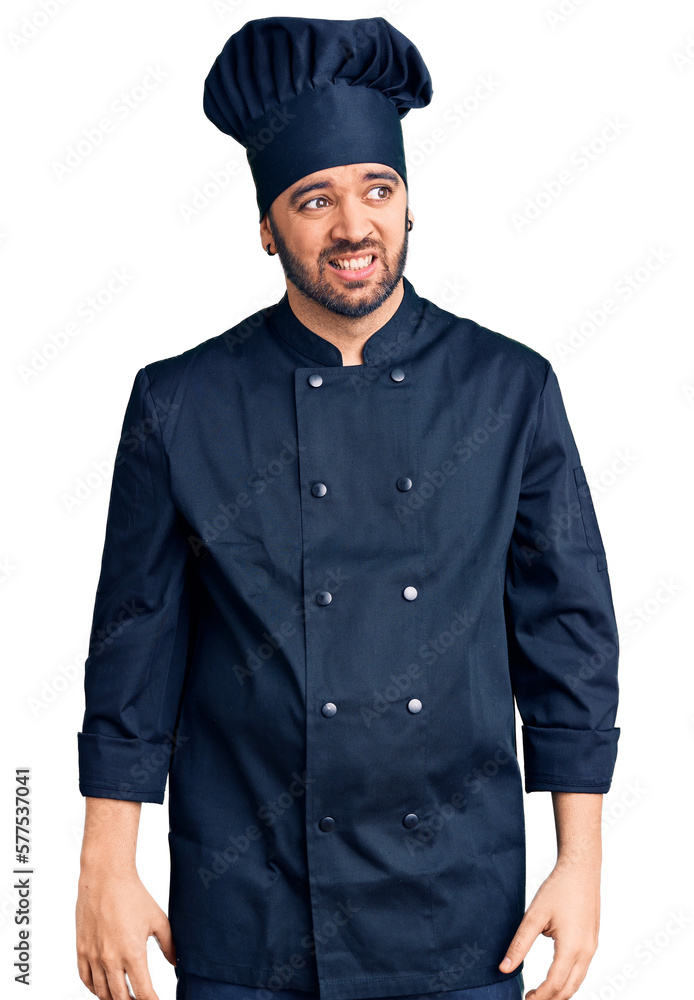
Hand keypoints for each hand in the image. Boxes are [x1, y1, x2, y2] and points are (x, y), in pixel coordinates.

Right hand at [76, 865, 175, 999]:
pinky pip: (85, 979)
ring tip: (125, 997)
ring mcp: (93, 956)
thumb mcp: (158, 920)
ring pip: (102, 993)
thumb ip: (169, 945)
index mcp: (133, 953)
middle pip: (120, 998)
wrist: (106, 878)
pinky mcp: (81, 949)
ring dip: (114, 998)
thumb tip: (176, 963)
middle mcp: (111, 959)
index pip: (143, 992)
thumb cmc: (133, 896)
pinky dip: (94, 989)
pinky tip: (104, 988)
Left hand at [498, 858, 599, 998]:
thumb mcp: (534, 916)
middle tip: (530, 999)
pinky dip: (568, 979)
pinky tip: (556, 976)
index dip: (539, 997)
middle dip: (550, 999)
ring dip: (560, 991)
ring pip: (578, 981)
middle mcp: (586, 952)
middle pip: (569, 989)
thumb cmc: (558, 889)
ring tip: (541, 993)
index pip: (555, 985)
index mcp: (572, 948)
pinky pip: (582, 969)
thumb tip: (504, 968)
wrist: (581, 870)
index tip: (525, 999)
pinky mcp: (593, 941)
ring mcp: (592, 947)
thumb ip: (519, 944)